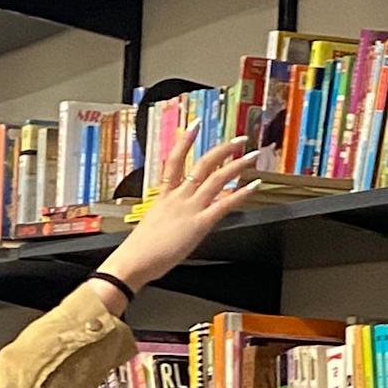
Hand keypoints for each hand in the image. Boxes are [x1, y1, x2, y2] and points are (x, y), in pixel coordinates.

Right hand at [107, 130, 261, 294]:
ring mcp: (189, 208)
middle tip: (238, 140)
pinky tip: (253, 186)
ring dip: (237, 165)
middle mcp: (178, 197)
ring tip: (251, 156)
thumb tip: (178, 219)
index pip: (174, 160)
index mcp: (164, 196)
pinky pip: (224, 204)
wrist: (133, 262)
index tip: (195, 125)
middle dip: (222, 150)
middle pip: (202, 165)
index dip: (184, 141)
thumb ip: (168, 217)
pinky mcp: (200, 224)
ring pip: (216, 179)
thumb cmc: (139, 250)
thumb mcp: (152, 225)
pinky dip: (241, 194)